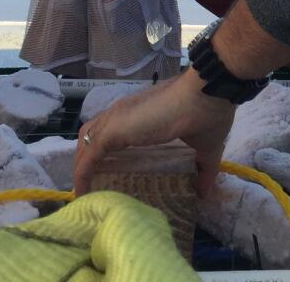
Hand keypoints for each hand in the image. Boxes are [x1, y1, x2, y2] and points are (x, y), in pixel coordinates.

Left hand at [73, 69, 235, 195]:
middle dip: (88, 157)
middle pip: (92, 134)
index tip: (109, 172)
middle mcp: (123, 113)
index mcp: (142, 114)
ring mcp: (115, 120)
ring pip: (85, 143)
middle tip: (94, 182)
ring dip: (82, 165)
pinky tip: (85, 194)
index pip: (113, 129)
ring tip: (87, 189)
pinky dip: (82, 175)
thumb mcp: (206, 147)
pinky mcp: (112, 131)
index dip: (107, 149)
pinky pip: (88, 158)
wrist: (207, 94)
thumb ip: (204, 169)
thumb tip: (205, 193)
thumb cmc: (206, 115)